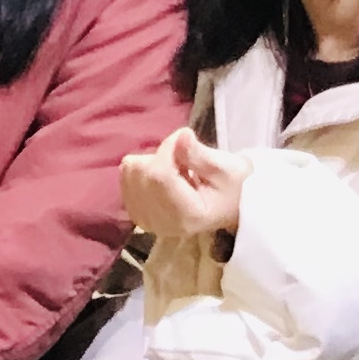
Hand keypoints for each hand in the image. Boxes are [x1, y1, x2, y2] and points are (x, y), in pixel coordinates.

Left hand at [121, 126, 246, 242]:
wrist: (231, 208)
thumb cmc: (234, 187)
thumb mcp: (227, 168)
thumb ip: (199, 154)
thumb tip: (180, 136)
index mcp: (187, 215)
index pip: (159, 176)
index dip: (167, 149)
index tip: (184, 139)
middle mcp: (162, 223)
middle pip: (141, 173)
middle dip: (161, 156)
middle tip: (185, 162)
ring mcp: (146, 221)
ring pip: (129, 173)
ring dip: (151, 163)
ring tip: (177, 172)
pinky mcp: (138, 215)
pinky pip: (124, 179)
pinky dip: (142, 171)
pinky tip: (164, 179)